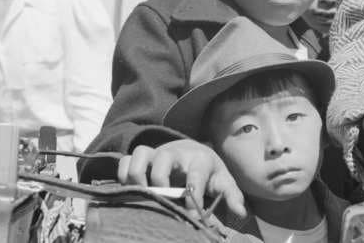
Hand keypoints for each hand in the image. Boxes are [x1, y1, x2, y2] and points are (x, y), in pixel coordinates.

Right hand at [117, 139, 246, 216]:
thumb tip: (240, 213)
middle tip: (161, 199)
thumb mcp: (223, 181)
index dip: (193, 194)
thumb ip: (231, 196)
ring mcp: (156, 154)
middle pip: (164, 158)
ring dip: (137, 174)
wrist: (194, 151)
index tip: (190, 213)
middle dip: (161, 179)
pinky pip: (125, 160)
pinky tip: (130, 192)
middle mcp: (176, 154)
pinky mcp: (142, 159)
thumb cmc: (208, 172)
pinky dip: (123, 174)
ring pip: (141, 154)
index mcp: (199, 160)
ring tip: (142, 194)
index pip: (196, 174)